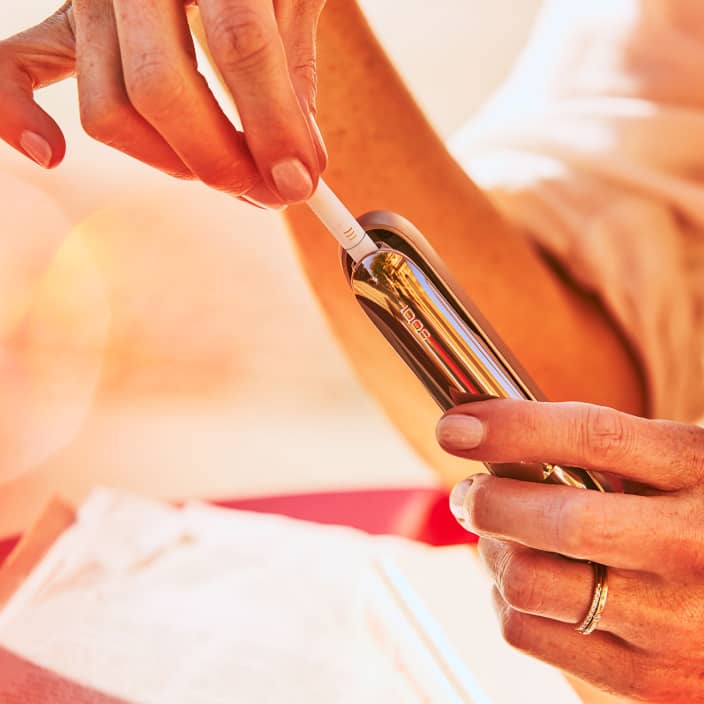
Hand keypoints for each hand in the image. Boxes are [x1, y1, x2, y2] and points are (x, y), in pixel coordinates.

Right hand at [0, 0, 326, 206]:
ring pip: (107, 106)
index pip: (240, 45)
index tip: (299, 181)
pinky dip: (16, 114)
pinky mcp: (65, 19)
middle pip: (161, 88)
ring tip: (222, 174)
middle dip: (219, 159)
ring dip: (168, 162)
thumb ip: (292, 68)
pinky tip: (51, 152)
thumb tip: (298, 163)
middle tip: (266, 193)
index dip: (275, 127)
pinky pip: (18, 66)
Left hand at [436, 399, 703, 702]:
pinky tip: (525, 582)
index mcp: (698, 473)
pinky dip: (506, 600)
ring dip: (492, 552)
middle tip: (470, 493)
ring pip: (528, 583)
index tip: (457, 426)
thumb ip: (599, 448)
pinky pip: (529, 634)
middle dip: (487, 500)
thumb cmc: (695, 515)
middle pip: (556, 522)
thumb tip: (491, 432)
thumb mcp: (672, 463)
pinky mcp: (649, 681)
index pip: (594, 439)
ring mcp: (674, 623)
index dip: (512, 427)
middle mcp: (694, 549)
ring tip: (500, 538)